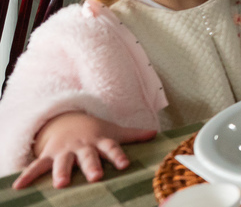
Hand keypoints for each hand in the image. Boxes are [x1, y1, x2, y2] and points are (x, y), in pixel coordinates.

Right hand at [13, 112, 155, 188]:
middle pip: (88, 156)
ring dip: (61, 172)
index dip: (118, 155)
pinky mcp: (48, 155)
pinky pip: (37, 166)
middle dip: (91, 166)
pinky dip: (28, 175)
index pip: (112, 147)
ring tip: (60, 184)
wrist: (67, 119)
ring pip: (62, 162)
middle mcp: (82, 146)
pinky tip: (19, 187)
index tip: (124, 164)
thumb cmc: (94, 130)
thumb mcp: (113, 130)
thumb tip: (155, 133)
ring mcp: (64, 151)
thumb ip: (133, 134)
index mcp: (100, 141)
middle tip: (96, 177)